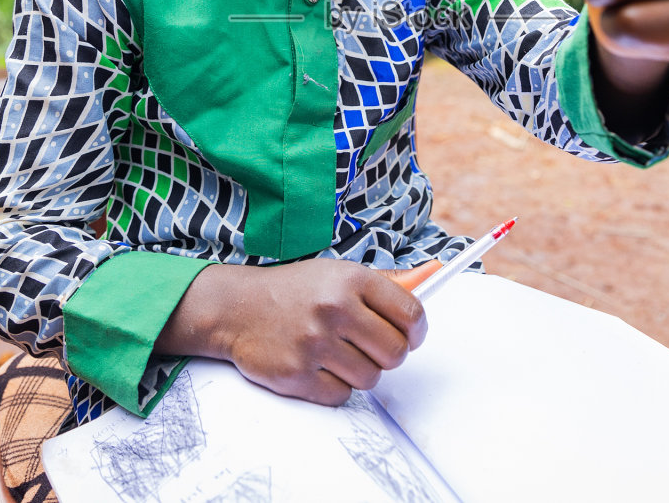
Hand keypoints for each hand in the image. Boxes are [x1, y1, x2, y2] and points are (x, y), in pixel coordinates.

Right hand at [159, 258, 440, 405]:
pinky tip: (317, 366)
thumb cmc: (294, 291)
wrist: (236, 307)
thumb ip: (385, 282)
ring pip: (370, 378)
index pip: (411, 314)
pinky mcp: (297, 375)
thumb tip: (433, 276)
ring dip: (359, 371)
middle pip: (395, 353)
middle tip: (369, 347)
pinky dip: (334, 386)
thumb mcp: (338, 274)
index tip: (410, 336)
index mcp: (351, 280)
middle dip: (387, 355)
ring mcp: (315, 343)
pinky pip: (341, 395)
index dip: (416, 331)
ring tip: (336, 353)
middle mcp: (334, 309)